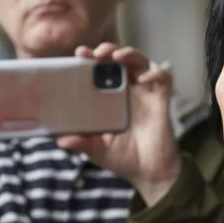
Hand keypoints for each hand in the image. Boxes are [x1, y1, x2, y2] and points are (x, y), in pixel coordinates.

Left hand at [57, 43, 179, 206]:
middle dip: (108, 50)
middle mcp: (127, 90)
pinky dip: (155, 73)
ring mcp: (145, 92)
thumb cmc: (123, 158)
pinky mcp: (161, 99)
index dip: (90, 59)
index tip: (79, 54)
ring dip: (130, 53)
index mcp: (109, 97)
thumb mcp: (96, 149)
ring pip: (140, 61)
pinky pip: (163, 77)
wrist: (148, 172)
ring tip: (117, 56)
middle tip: (97, 53)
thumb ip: (81, 142)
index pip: (99, 70)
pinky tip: (144, 79)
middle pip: (119, 59)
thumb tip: (60, 141)